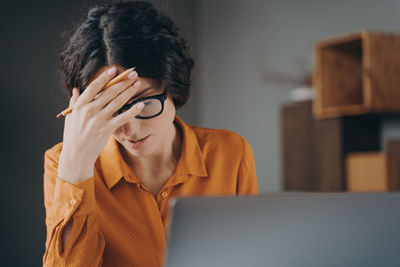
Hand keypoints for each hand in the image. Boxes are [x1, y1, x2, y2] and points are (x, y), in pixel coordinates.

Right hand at [58, 67, 143, 182]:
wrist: (76, 155)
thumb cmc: (73, 135)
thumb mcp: (71, 117)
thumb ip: (74, 101)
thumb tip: (76, 88)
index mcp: (80, 105)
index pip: (94, 87)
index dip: (105, 77)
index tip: (114, 70)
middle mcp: (90, 110)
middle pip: (110, 92)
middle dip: (123, 81)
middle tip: (132, 74)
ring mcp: (99, 119)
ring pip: (118, 101)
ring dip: (129, 91)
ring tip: (137, 83)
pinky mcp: (108, 129)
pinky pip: (123, 117)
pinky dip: (133, 110)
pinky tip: (141, 104)